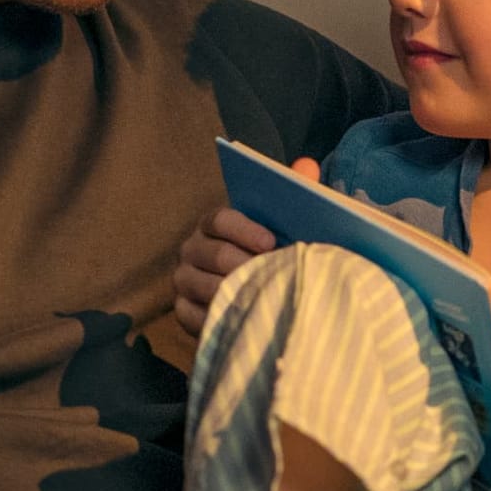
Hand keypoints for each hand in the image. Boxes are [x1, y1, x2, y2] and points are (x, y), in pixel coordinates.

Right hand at [174, 202, 282, 342]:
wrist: (254, 297)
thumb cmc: (270, 259)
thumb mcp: (280, 232)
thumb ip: (293, 204)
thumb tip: (308, 172)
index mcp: (212, 224)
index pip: (220, 220)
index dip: (245, 230)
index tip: (271, 243)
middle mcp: (192, 249)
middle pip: (216, 254)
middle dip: (248, 266)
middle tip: (274, 277)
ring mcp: (184, 279)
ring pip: (208, 286)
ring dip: (239, 294)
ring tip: (266, 300)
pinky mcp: (182, 309)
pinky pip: (195, 314)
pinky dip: (221, 316)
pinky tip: (244, 318)